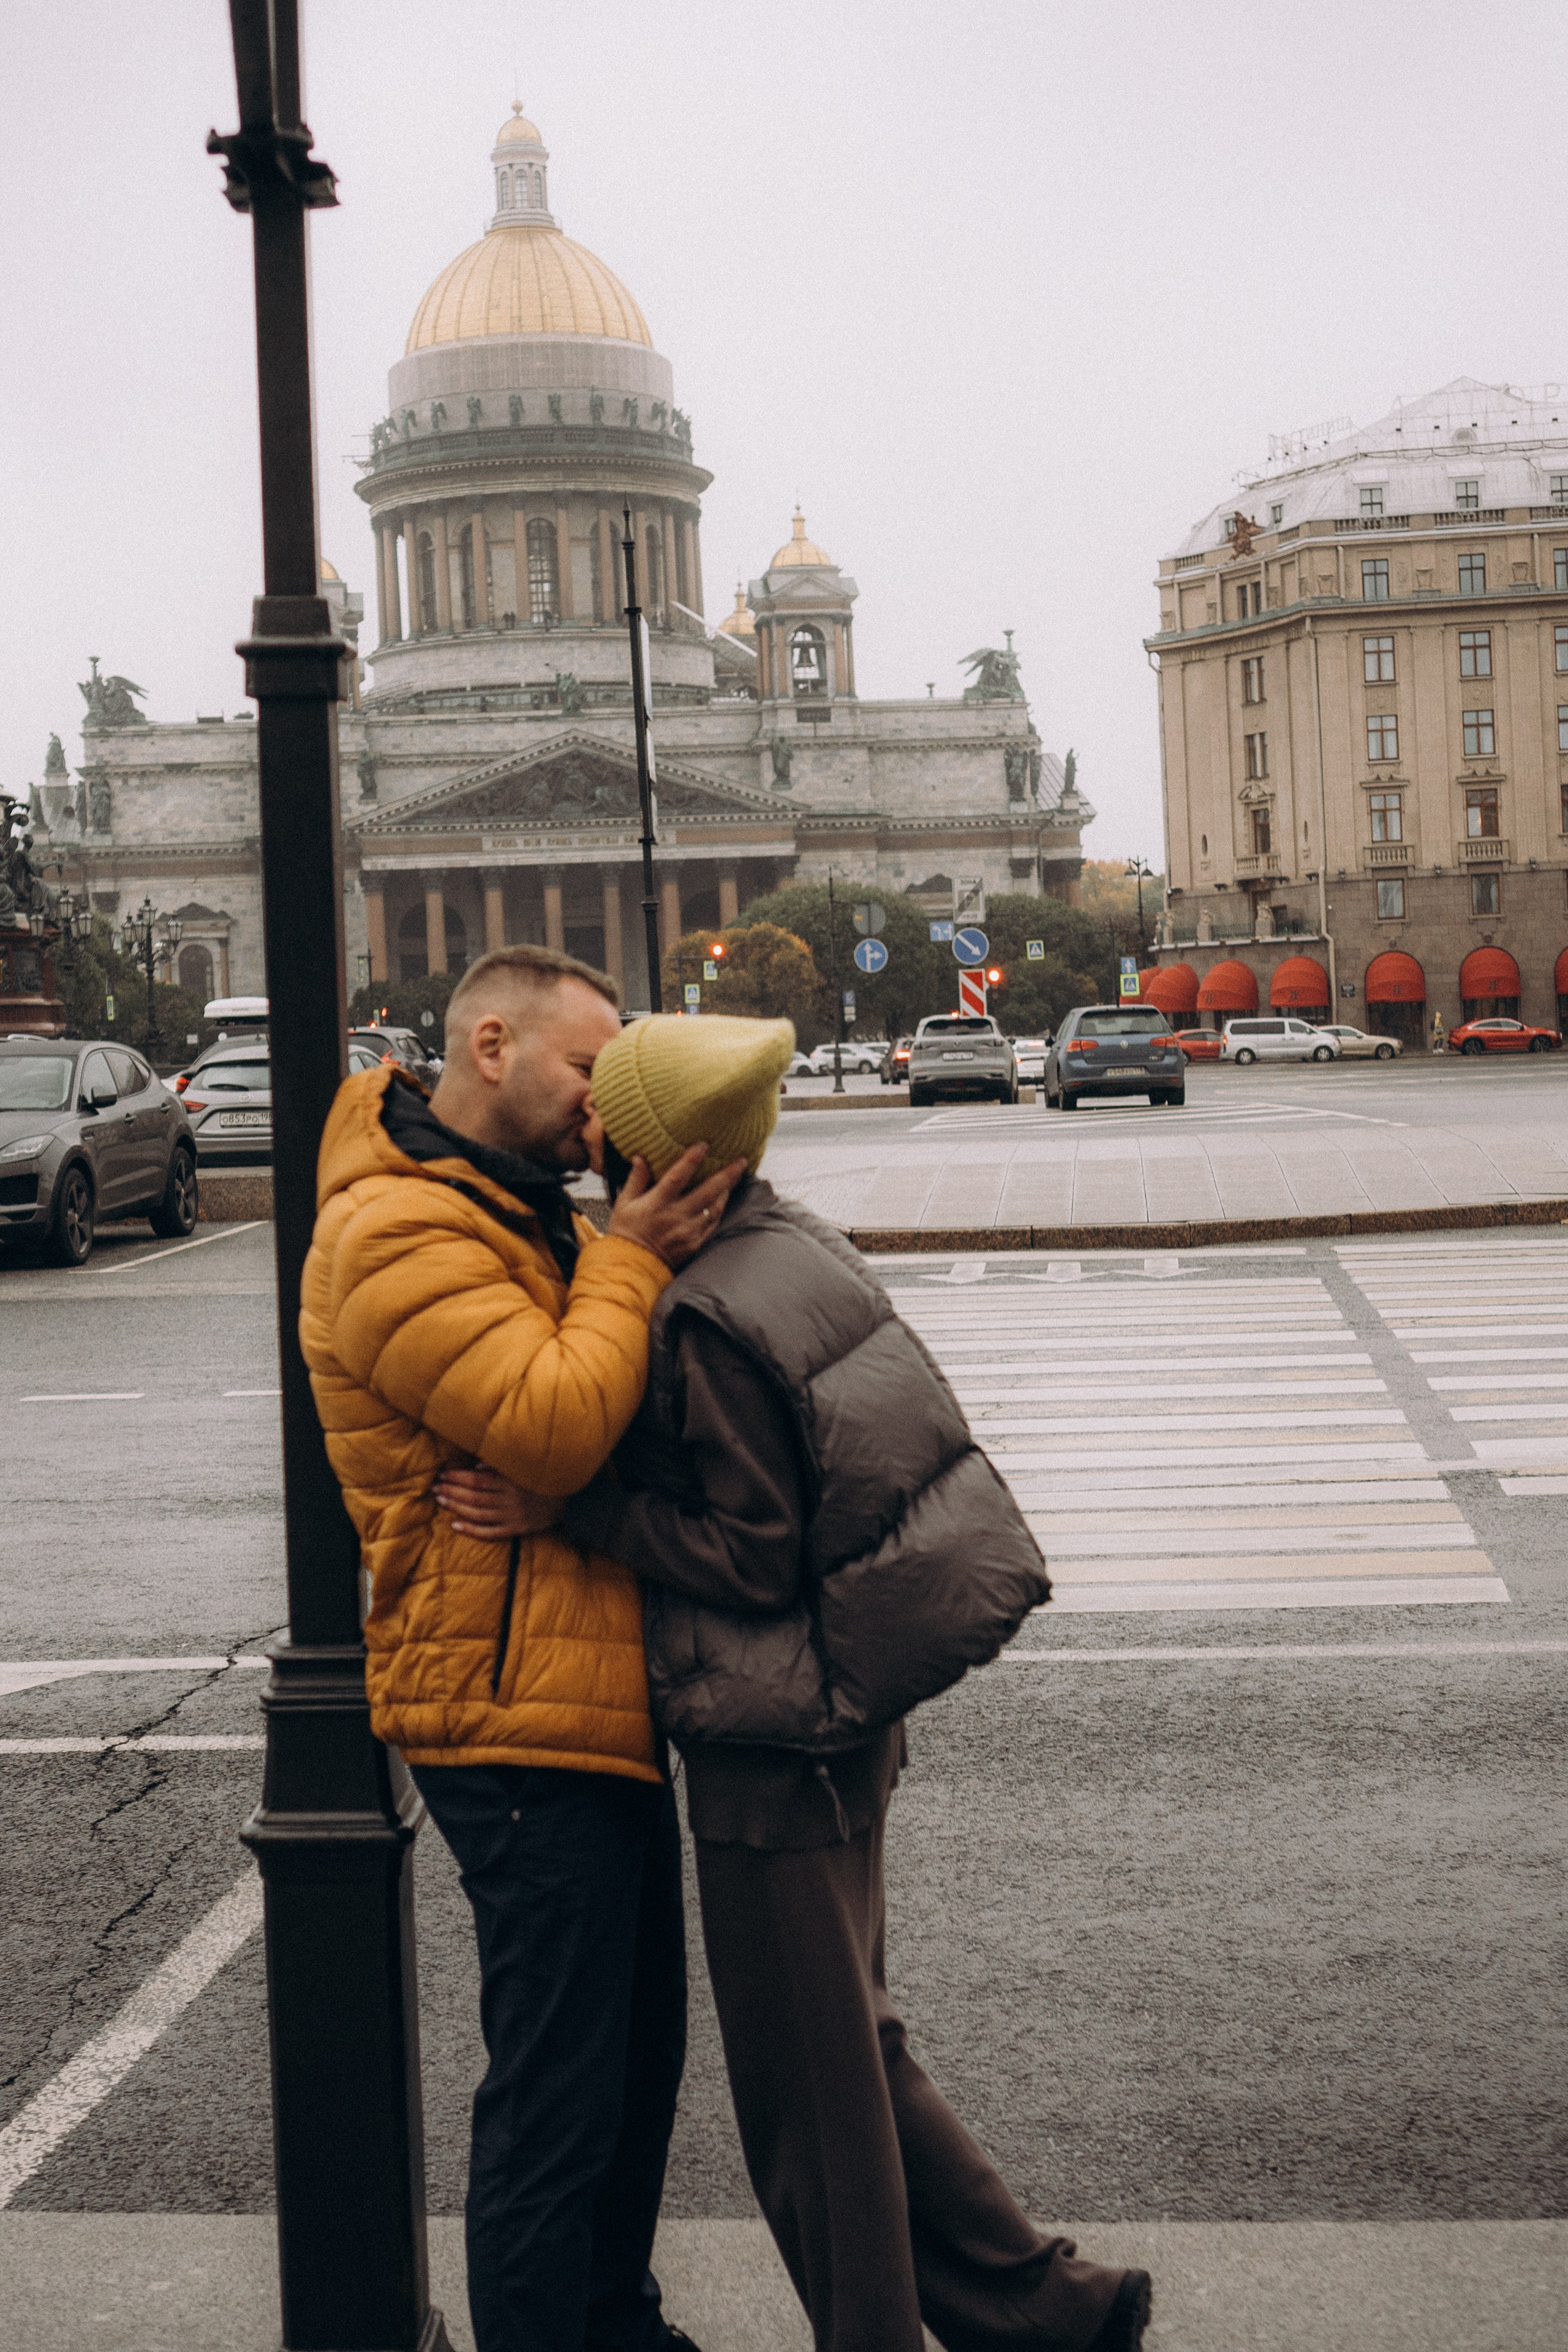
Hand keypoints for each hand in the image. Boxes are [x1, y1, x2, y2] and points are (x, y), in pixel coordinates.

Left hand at [435, 1465, 559, 1539]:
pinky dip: (472, 1530)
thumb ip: (502, 1465)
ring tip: (441, 1500)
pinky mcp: (517, 1530)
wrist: (572, 1501)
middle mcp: (511, 1501)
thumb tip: (477, 1466)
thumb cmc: (545, 1478)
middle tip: (435, 1487)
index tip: (443, 1474)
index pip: (478, 1480)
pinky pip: (490, 1533)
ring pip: (478, 1514)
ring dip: (457, 1507)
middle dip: (452, 1491)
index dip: (458, 1478)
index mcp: (512, 1482)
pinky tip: (456, 1525)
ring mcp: (513, 1517)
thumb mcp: (527, 1466)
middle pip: (474, 1497)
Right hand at [606, 1143, 747, 1270]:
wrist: (632, 1266)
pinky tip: (724, 1198)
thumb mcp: (624, 1204)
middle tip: (741, 1160)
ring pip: (715, 1208)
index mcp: (657, 1204)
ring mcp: (688, 1232)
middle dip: (727, 1175)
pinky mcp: (695, 1244)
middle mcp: (676, 1217)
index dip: (692, 1159)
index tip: (704, 1144)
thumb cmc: (626, 1233)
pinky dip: (720, 1209)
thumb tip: (640, 1158)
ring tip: (736, 1176)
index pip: (678, 1176)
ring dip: (727, 1191)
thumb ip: (636, 1179)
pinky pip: (713, 1224)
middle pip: (708, 1192)